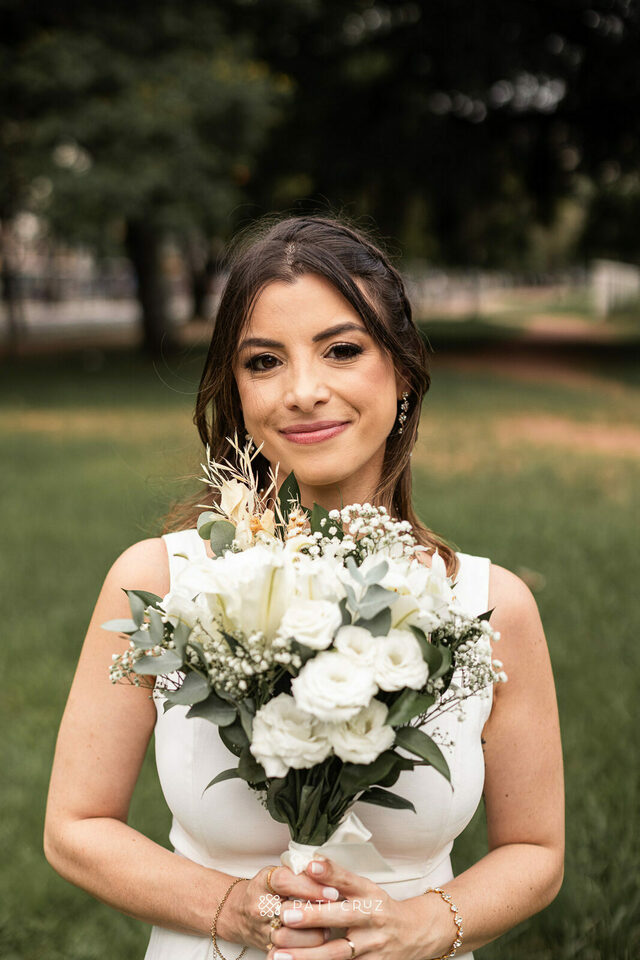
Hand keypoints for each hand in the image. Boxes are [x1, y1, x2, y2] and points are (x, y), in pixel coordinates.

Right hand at [219, 863, 340, 950]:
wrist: (238, 912)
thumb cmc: (266, 889)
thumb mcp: (277, 873)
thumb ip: (298, 872)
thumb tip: (328, 872)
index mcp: (264, 882)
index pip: (285, 881)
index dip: (310, 886)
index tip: (333, 891)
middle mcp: (259, 906)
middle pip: (290, 911)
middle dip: (317, 913)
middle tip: (337, 911)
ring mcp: (261, 929)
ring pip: (290, 937)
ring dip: (314, 935)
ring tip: (328, 928)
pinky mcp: (265, 947)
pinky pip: (286, 954)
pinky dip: (304, 951)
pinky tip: (316, 945)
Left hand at [270, 857, 451, 959]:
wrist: (413, 933)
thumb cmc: (380, 907)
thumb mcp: (364, 887)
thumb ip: (338, 878)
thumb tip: (309, 862)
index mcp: (368, 893)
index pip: (348, 880)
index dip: (330, 873)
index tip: (310, 866)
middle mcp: (371, 918)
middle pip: (341, 917)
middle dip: (313, 917)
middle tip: (286, 915)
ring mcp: (371, 946)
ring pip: (337, 953)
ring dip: (307, 955)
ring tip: (279, 955)